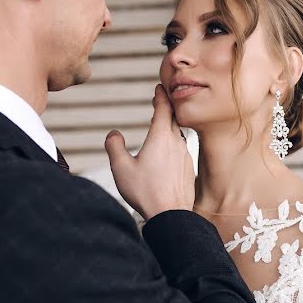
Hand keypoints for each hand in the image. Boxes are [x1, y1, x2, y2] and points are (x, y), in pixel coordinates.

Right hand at [105, 84, 194, 220]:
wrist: (171, 215)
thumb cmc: (145, 192)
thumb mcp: (121, 168)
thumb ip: (114, 147)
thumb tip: (113, 134)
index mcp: (160, 138)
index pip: (163, 108)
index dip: (161, 96)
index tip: (159, 87)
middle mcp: (176, 143)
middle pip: (173, 119)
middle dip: (166, 108)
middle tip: (160, 101)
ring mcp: (185, 155)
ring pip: (178, 135)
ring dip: (170, 127)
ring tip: (162, 126)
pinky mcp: (189, 168)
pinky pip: (181, 150)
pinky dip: (174, 144)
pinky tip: (167, 153)